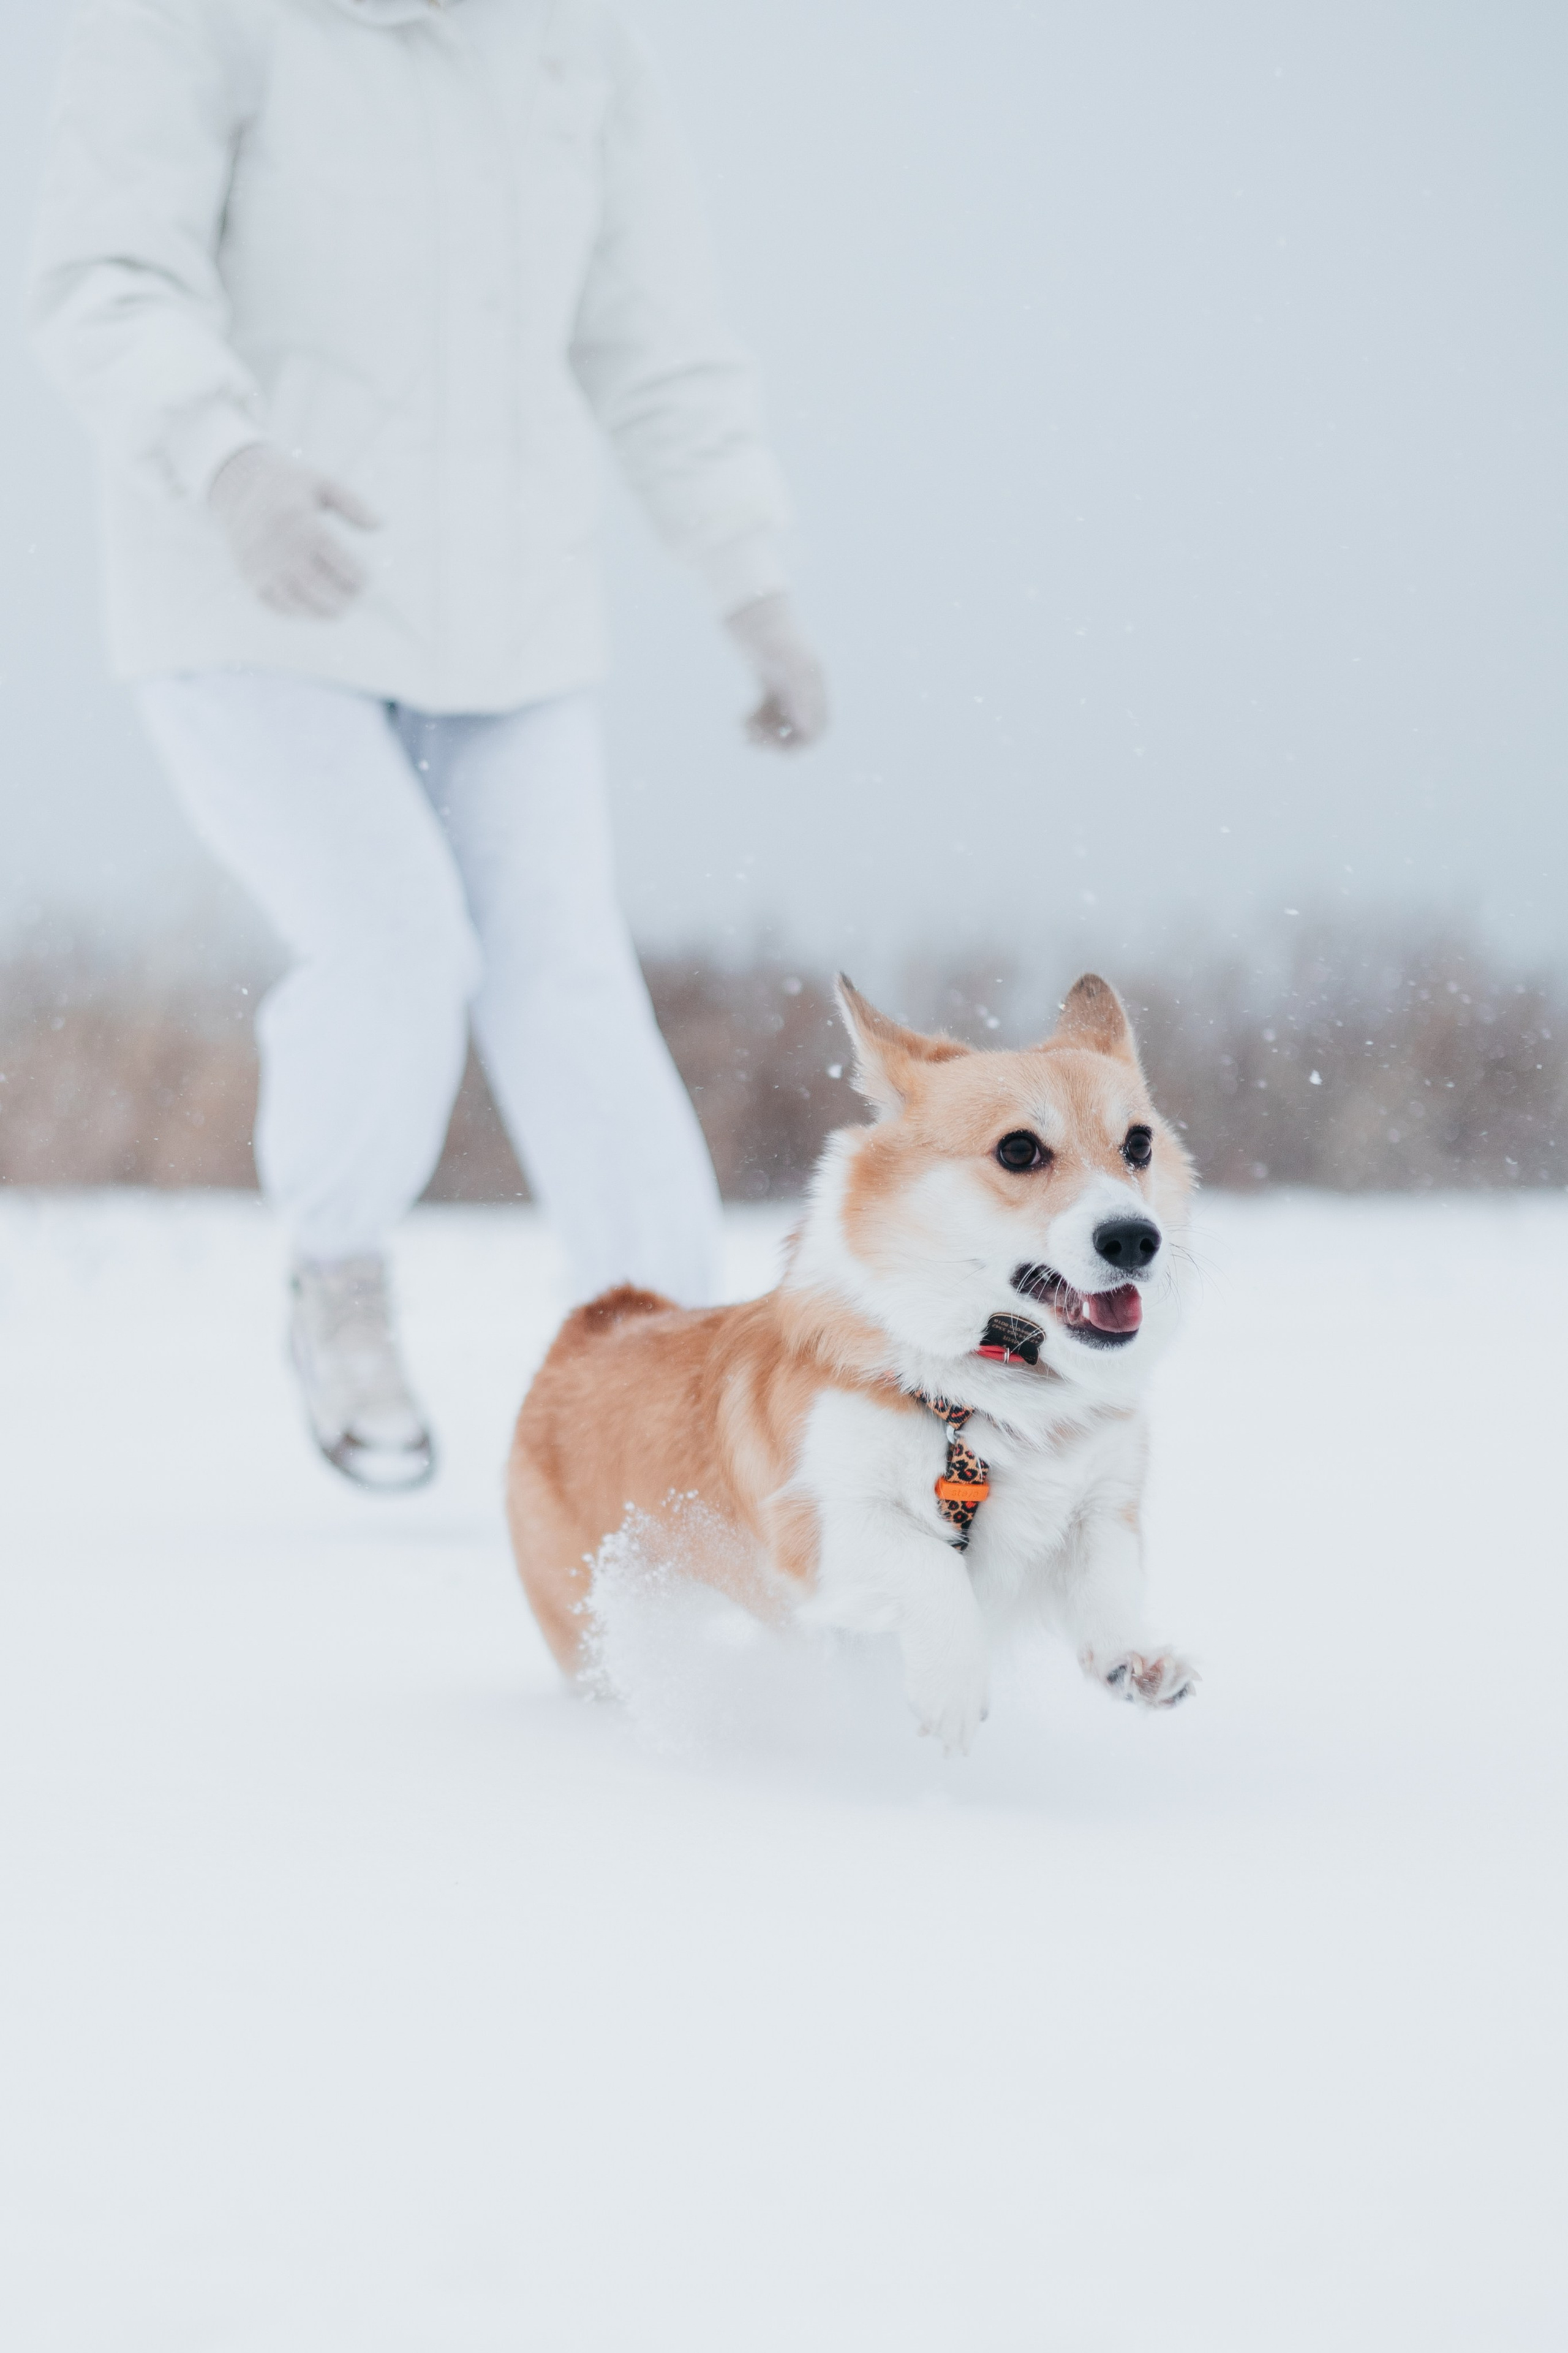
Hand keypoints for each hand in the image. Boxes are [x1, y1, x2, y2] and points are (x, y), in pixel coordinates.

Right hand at [207, 442, 379, 618]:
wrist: (238, 486)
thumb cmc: (289, 486)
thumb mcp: (323, 484)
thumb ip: (354, 504)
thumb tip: (381, 525)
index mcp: (304, 523)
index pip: (340, 562)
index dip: (359, 577)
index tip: (366, 580)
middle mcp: (282, 546)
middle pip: (321, 586)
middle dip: (344, 598)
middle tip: (355, 599)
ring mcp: (264, 565)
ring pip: (299, 601)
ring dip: (323, 612)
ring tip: (339, 611)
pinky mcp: (251, 576)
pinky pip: (277, 605)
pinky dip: (297, 612)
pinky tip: (312, 609)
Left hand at [724, 591, 828, 749]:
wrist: (750, 607)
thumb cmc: (770, 632)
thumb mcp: (788, 661)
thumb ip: (803, 693)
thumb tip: (809, 730)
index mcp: (813, 686)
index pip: (816, 729)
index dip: (799, 744)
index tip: (777, 745)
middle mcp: (802, 689)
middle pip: (797, 733)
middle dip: (777, 742)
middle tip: (755, 739)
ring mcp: (784, 687)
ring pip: (778, 726)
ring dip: (762, 734)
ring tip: (743, 728)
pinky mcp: (768, 685)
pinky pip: (764, 715)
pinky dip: (753, 722)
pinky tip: (740, 718)